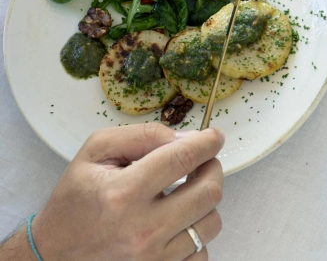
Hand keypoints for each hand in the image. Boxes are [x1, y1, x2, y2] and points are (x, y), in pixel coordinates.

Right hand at [31, 124, 223, 259]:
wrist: (54, 256)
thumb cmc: (74, 203)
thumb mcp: (95, 153)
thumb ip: (142, 136)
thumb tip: (185, 138)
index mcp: (123, 194)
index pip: (183, 159)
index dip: (207, 143)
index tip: (213, 137)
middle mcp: (142, 229)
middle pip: (208, 192)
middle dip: (213, 169)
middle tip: (204, 162)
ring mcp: (153, 257)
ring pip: (211, 223)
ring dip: (206, 202)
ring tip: (189, 192)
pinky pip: (201, 252)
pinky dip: (196, 234)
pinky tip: (179, 222)